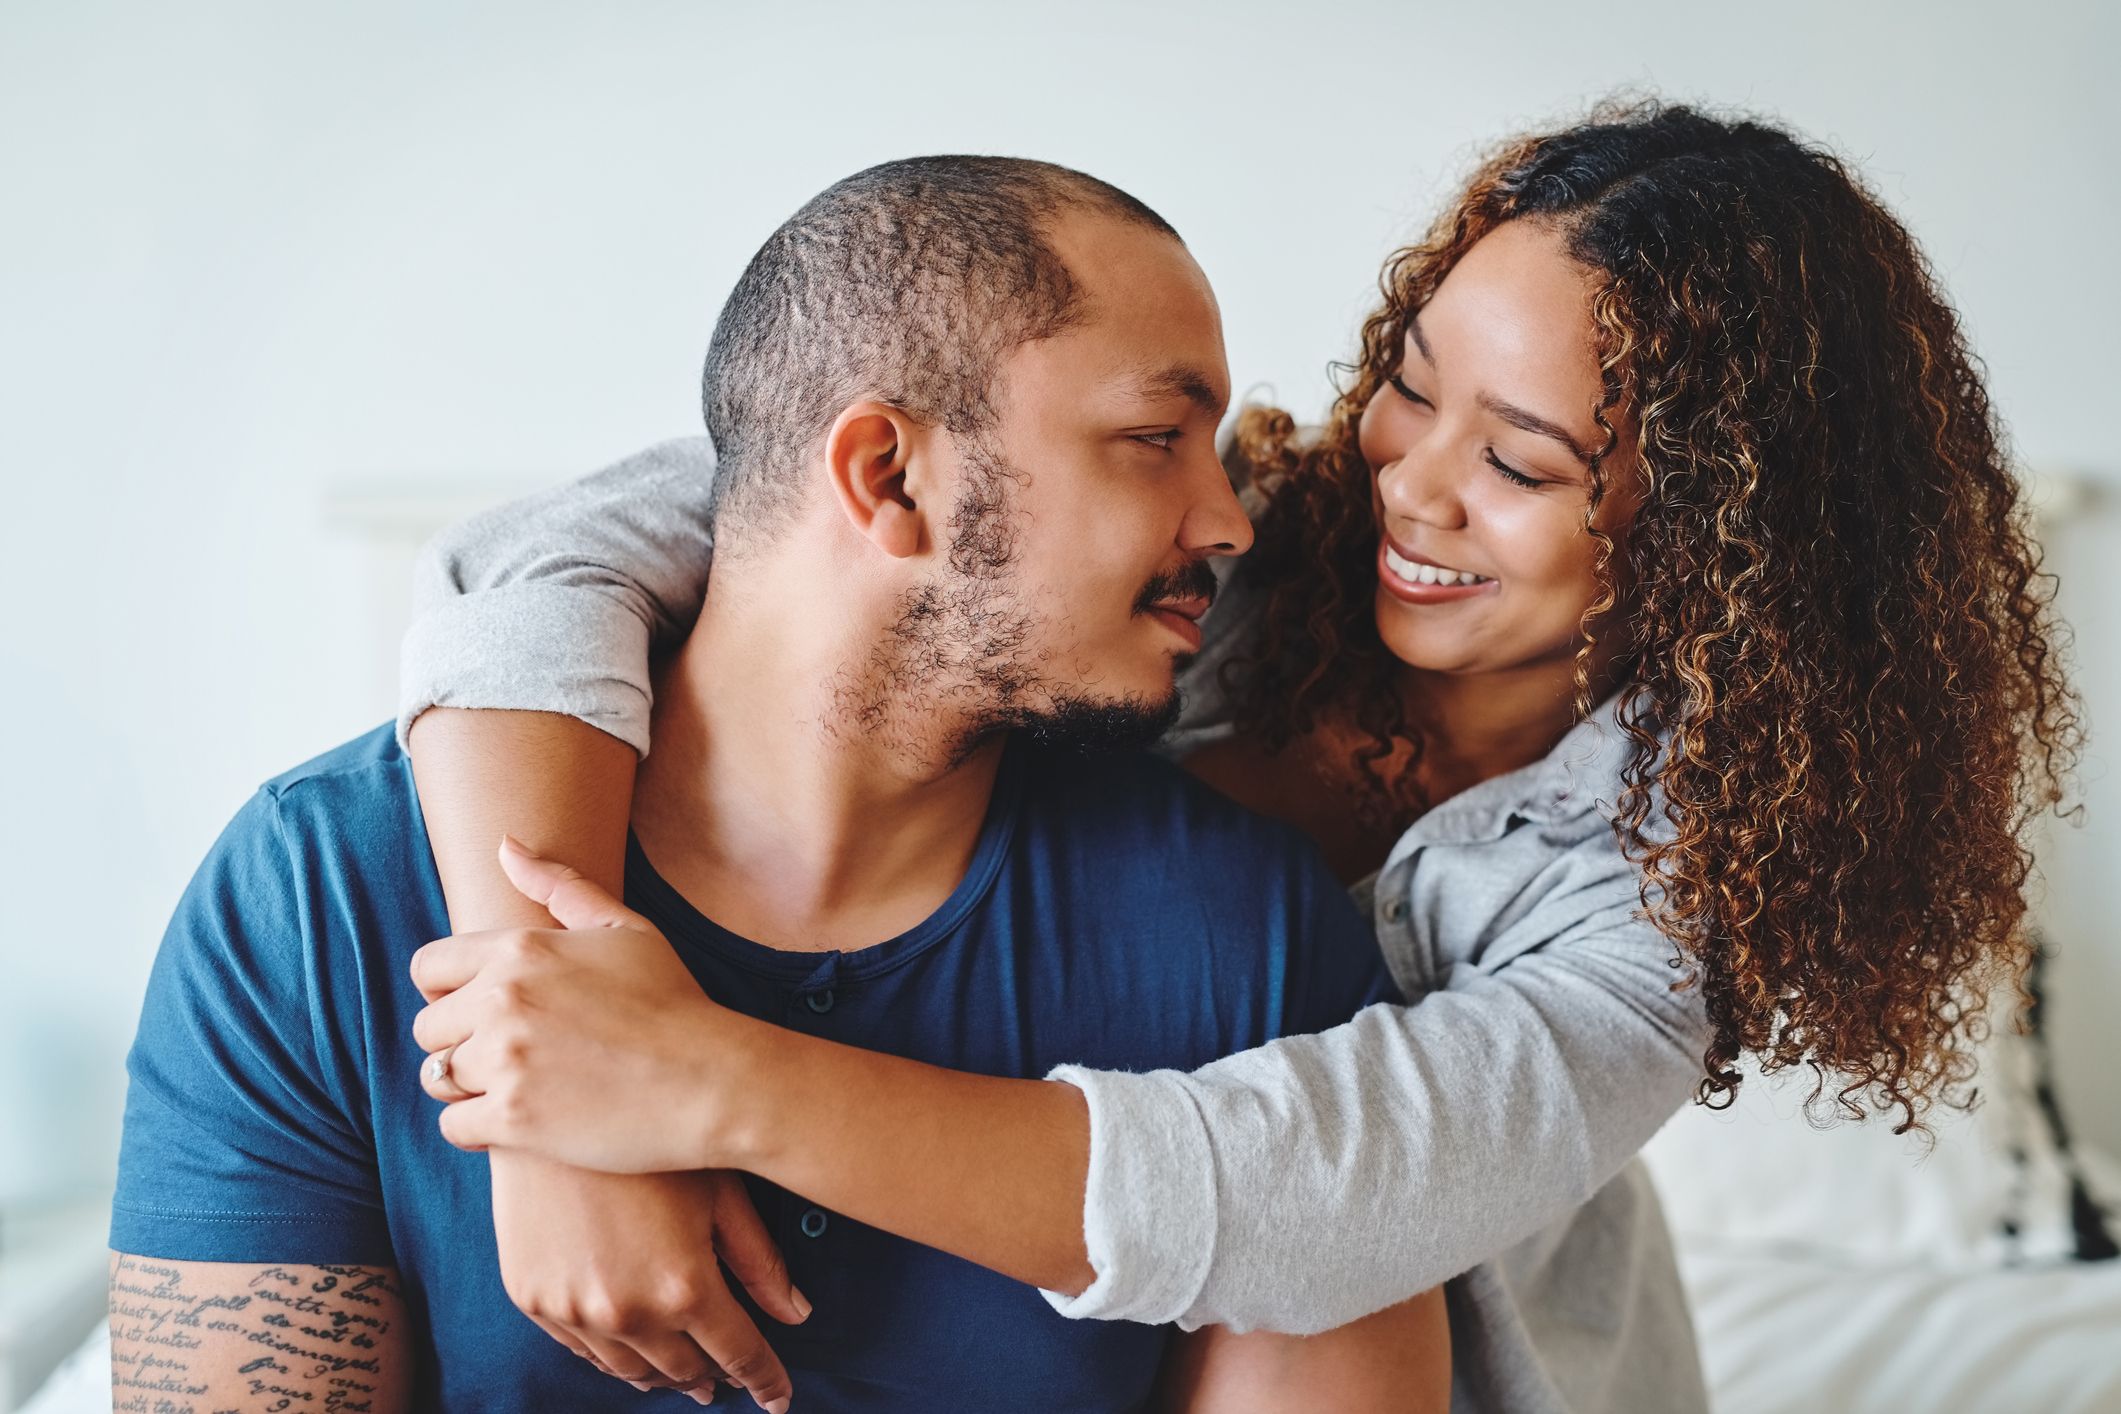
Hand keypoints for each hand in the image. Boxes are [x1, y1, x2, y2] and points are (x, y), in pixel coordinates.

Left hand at [410, 836, 744, 1172]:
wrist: (711, 1080)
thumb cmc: (672, 1001)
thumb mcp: (624, 929)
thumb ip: (560, 886)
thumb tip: (505, 845)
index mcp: (521, 948)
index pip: (428, 966)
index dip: (447, 990)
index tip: (479, 1008)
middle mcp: (502, 1000)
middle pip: (428, 1026)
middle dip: (460, 1040)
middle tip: (510, 1053)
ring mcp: (505, 1060)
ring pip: (437, 1075)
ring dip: (468, 1084)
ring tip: (517, 1084)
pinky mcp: (513, 1118)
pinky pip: (453, 1124)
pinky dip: (478, 1127)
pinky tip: (520, 1119)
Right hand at [491, 1156, 807, 1410]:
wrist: (552, 1101)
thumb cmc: (650, 1135)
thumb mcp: (719, 1188)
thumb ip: (759, 1260)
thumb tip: (796, 1313)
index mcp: (685, 1285)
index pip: (740, 1356)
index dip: (766, 1381)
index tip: (778, 1398)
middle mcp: (628, 1311)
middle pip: (685, 1371)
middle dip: (714, 1375)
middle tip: (729, 1375)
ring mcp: (574, 1310)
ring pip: (631, 1371)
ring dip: (664, 1372)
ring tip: (686, 1367)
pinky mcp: (533, 1298)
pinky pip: (582, 1351)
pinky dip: (615, 1356)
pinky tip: (633, 1344)